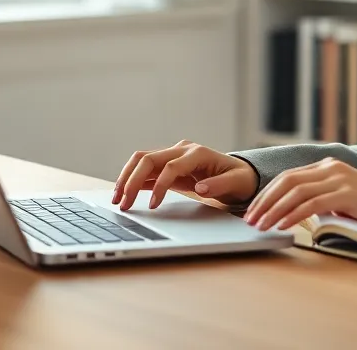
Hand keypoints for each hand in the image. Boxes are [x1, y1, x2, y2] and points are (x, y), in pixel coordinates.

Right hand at [112, 140, 258, 210]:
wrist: (239, 174)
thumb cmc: (239, 178)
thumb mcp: (236, 183)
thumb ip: (219, 185)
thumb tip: (200, 188)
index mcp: (197, 153)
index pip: (170, 166)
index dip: (159, 186)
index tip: (152, 205)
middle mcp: (181, 150)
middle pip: (148, 159)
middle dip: (132, 180)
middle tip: (122, 202)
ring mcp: (173, 155)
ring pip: (141, 161)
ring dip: (126, 178)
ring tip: (117, 199)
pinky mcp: (168, 165)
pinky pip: (146, 170)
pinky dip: (133, 181)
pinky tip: (124, 195)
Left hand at [244, 157, 356, 235]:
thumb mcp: (345, 200)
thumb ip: (324, 200)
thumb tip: (301, 213)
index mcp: (328, 167)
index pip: (288, 177)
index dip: (267, 193)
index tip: (253, 210)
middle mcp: (330, 168)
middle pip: (286, 181)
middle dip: (264, 200)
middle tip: (249, 219)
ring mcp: (339, 179)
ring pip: (295, 191)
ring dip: (274, 210)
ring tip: (260, 226)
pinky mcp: (347, 193)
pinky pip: (312, 203)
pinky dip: (293, 215)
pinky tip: (282, 225)